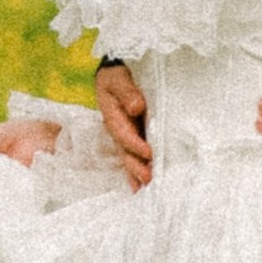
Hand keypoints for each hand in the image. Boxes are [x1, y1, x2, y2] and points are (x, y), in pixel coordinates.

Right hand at [95, 61, 151, 188]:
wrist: (113, 74)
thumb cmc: (116, 76)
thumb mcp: (118, 79)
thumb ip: (127, 92)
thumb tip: (137, 107)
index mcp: (112, 116)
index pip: (124, 134)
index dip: (135, 144)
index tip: (149, 153)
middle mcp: (117, 129)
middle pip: (125, 151)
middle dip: (136, 166)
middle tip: (148, 179)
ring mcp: (124, 135)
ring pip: (129, 157)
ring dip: (136, 172)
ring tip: (146, 188)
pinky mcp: (132, 137)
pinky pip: (134, 155)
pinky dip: (137, 169)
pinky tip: (142, 185)